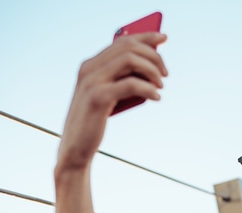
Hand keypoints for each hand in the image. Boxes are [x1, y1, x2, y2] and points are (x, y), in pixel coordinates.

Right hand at [57, 32, 167, 172]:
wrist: (76, 147)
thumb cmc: (96, 121)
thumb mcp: (109, 95)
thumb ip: (122, 79)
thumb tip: (150, 66)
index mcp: (91, 65)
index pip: (121, 41)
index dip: (145, 37)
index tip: (163, 38)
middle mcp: (89, 68)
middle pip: (128, 47)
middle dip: (153, 55)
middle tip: (165, 73)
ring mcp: (92, 81)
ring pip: (130, 60)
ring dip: (152, 70)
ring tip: (161, 86)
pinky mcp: (98, 97)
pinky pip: (131, 84)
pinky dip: (148, 89)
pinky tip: (156, 97)